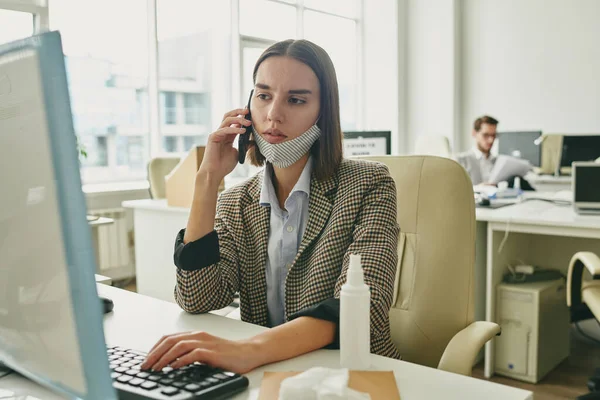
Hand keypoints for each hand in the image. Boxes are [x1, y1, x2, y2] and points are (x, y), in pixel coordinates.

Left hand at [139, 331, 261, 374]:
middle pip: (170, 341)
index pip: (168, 338)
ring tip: (155, 368)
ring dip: (164, 358)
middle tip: (144, 366)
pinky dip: (180, 361)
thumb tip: (170, 363)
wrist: (248, 352)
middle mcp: (198, 335)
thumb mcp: (204, 352)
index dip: (154, 348)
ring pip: (178, 346)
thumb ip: (189, 354)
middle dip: (154, 354)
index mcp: (195, 334)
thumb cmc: (227, 354)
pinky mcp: (212, 352)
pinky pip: (192, 354)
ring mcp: (205, 342)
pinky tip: (173, 367)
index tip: (145, 360)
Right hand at [197, 108, 251, 181]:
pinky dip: (234, 129)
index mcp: (228, 135)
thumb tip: (254, 141)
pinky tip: (243, 131)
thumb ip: (245, 146)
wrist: (215, 173)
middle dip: (239, 112)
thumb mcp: (238, 153)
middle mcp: (222, 132)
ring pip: (227, 120)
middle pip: (229, 116)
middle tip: (248, 110)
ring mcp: (217, 134)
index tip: (251, 113)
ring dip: (239, 119)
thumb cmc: (224, 165)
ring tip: (248, 123)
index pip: (235, 122)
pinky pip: (224, 129)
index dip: (242, 116)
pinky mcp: (213, 137)